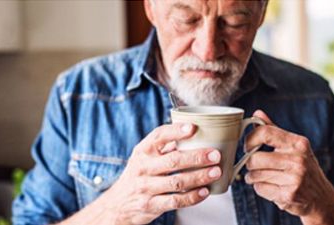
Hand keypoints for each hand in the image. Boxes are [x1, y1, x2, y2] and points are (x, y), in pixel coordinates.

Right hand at [105, 123, 221, 224]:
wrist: (117, 204)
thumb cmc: (139, 175)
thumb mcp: (145, 157)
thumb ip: (166, 146)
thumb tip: (195, 132)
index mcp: (143, 151)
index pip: (158, 136)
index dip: (176, 131)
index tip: (193, 127)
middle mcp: (143, 167)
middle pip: (173, 160)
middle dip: (196, 157)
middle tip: (215, 154)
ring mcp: (146, 187)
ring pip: (176, 182)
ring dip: (199, 177)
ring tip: (216, 172)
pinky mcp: (151, 205)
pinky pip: (175, 201)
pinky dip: (192, 197)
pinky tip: (205, 192)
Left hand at [244, 110, 333, 220]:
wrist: (322, 198)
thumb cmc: (304, 169)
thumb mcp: (294, 147)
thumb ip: (274, 130)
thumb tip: (257, 113)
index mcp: (298, 143)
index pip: (265, 133)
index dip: (250, 139)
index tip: (248, 146)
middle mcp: (298, 160)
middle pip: (255, 158)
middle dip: (250, 163)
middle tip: (255, 165)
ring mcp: (294, 179)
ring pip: (255, 175)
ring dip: (254, 178)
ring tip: (265, 177)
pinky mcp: (288, 195)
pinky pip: (260, 189)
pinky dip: (261, 189)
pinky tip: (272, 187)